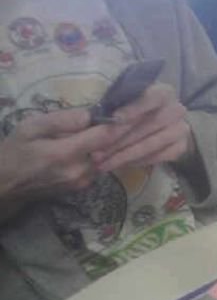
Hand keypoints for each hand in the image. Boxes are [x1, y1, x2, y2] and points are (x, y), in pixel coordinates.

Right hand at [0, 109, 121, 200]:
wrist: (4, 184)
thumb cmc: (15, 151)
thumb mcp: (31, 127)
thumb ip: (62, 120)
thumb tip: (90, 114)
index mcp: (66, 154)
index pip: (104, 136)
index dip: (116, 122)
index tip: (123, 111)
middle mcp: (80, 171)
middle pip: (108, 147)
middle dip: (110, 133)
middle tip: (110, 120)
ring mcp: (83, 182)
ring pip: (104, 157)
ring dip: (102, 145)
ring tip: (91, 133)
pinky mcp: (82, 188)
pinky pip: (97, 167)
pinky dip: (95, 155)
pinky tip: (84, 148)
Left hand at [92, 83, 193, 172]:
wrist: (167, 125)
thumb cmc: (139, 110)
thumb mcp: (128, 102)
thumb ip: (115, 105)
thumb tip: (92, 118)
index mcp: (163, 92)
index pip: (152, 98)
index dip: (134, 108)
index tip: (114, 119)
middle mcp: (176, 109)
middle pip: (148, 125)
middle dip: (119, 140)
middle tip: (96, 152)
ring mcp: (181, 130)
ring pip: (151, 144)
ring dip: (124, 156)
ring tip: (103, 163)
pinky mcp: (181, 147)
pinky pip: (157, 157)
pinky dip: (137, 162)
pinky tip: (121, 165)